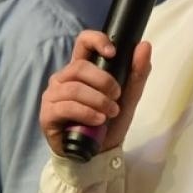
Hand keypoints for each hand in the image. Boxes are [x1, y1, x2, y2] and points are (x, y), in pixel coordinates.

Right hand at [39, 31, 153, 156]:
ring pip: (74, 88)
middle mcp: (64, 79)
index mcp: (81, 69)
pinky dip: (86, 113)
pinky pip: (65, 107)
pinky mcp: (48, 114)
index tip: (113, 53)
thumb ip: (137, 72)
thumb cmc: (110, 121)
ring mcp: (53, 95)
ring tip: (110, 113)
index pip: (83, 42)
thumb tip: (144, 45)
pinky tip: (98, 120)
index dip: (96, 41)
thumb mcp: (129, 97)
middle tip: (117, 97)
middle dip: (104, 82)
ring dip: (98, 101)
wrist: (99, 152)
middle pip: (80, 67)